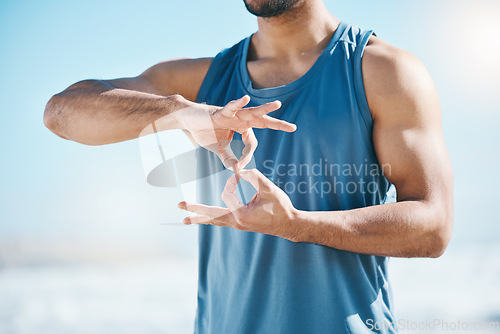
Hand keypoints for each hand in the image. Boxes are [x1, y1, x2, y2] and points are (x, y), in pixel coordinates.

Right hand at [178, 96, 295, 170]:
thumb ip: (228, 158)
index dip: (247, 155)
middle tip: (293, 127)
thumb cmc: (203, 131)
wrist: (187, 120)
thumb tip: (235, 170)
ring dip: (265, 108)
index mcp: (241, 128)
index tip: (239, 166)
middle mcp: (240, 119)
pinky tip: (246, 98)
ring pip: (251, 111)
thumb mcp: (218, 149)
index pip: (252, 142)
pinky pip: (231, 107)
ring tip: (277, 104)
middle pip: (262, 121)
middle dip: (277, 124)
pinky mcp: (220, 111)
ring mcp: (232, 114)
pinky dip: (238, 103)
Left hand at [178, 169, 298, 240]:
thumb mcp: (269, 189)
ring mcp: (238, 225)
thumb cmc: (281, 207)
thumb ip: (254, 177)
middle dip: (194, 210)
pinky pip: (222, 221)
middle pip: (210, 215)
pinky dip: (212, 218)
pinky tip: (205, 219)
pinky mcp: (241, 224)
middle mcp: (236, 222)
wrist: (289, 224)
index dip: (232, 182)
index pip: (227, 193)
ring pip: (214, 221)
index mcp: (241, 214)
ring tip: (186, 220)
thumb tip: (240, 170)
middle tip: (179, 205)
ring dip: (200, 218)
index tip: (240, 175)